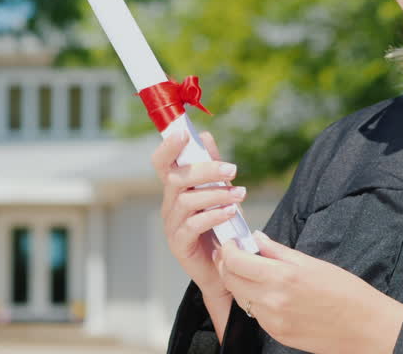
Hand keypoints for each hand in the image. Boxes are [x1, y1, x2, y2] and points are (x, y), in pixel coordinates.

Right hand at [150, 130, 245, 298]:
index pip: (162, 163)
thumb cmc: (221, 228)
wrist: (225, 269)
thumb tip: (206, 136)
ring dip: (215, 194)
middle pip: (177, 178)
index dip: (168, 147)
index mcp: (175, 189)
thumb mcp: (219, 193)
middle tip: (233, 170)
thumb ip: (211, 167)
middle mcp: (169, 204)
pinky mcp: (179, 244)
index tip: (183, 133)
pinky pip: (193, 225)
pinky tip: (231, 212)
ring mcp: (171, 225)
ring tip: (240, 194)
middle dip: (205, 170)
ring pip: (186, 201)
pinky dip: (214, 215)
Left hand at [217, 231, 402, 353]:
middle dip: (228, 265)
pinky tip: (271, 293)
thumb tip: (256, 238)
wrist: (366, 327)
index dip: (228, 250)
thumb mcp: (311, 263)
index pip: (235, 261)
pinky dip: (256, 301)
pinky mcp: (277, 335)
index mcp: (282, 277)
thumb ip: (277, 251)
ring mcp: (273, 322)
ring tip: (254, 272)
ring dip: (241, 283)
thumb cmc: (346, 291)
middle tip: (236, 254)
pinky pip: (256, 315)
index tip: (231, 243)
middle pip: (230, 280)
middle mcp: (272, 301)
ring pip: (241, 299)